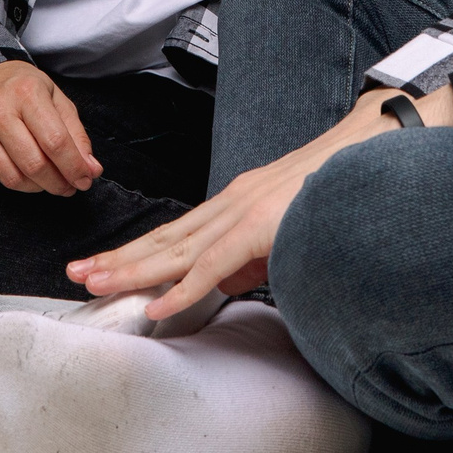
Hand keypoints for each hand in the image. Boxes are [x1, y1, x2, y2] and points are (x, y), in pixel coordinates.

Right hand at [0, 59, 102, 194]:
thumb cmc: (20, 86)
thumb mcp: (54, 97)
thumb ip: (75, 133)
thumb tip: (90, 169)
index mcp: (26, 93)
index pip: (55, 142)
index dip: (74, 168)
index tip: (85, 180)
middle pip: (34, 165)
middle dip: (58, 184)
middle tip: (69, 187)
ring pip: (12, 178)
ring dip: (36, 187)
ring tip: (47, 181)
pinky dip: (11, 179)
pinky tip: (19, 168)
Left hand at [68, 88, 445, 317]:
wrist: (375, 147)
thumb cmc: (337, 186)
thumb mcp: (284, 227)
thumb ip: (252, 254)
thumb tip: (223, 281)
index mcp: (234, 203)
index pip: (174, 233)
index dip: (136, 252)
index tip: (103, 267)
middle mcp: (231, 202)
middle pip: (164, 237)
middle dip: (118, 258)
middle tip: (77, 274)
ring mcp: (245, 211)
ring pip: (178, 250)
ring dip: (134, 270)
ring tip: (97, 283)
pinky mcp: (263, 225)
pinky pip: (215, 263)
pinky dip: (183, 288)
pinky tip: (158, 304)